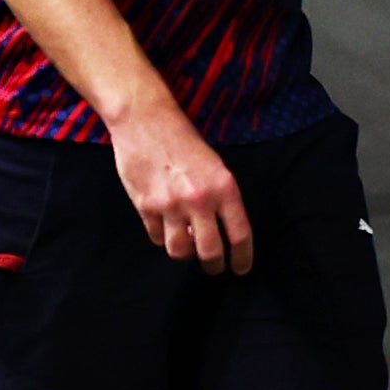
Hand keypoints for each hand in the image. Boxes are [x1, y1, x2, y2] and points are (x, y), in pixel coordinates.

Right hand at [108, 97, 253, 270]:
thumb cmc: (184, 141)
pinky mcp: (145, 206)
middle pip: (210, 251)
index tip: (241, 269)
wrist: (146, 120)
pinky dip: (163, 237)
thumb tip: (217, 233)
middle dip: (214, 266)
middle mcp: (199, 199)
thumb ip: (219, 200)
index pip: (239, 235)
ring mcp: (170, 205)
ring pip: (180, 251)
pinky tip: (165, 228)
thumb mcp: (215, 166)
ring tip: (188, 249)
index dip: (243, 258)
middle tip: (214, 268)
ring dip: (186, 255)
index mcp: (224, 188)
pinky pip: (157, 237)